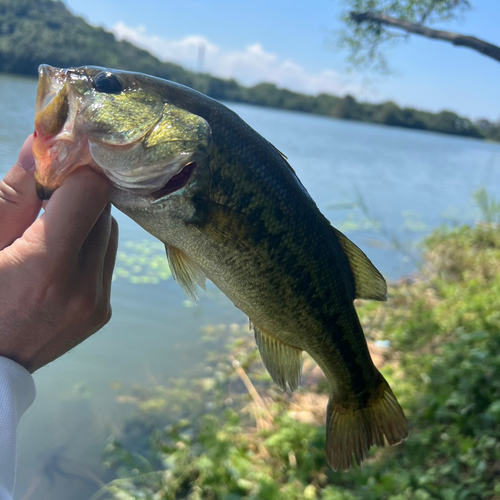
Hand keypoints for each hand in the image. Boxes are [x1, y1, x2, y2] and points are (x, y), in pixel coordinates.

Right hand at [0, 135, 117, 372]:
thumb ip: (14, 192)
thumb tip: (41, 142)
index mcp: (48, 266)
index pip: (92, 191)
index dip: (73, 175)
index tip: (52, 175)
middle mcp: (84, 287)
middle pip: (104, 211)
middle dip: (77, 199)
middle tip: (44, 205)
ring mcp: (97, 304)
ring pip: (110, 235)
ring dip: (85, 225)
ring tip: (48, 237)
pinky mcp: (102, 313)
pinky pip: (106, 264)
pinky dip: (88, 253)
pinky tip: (57, 265)